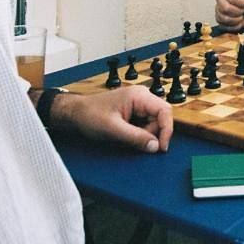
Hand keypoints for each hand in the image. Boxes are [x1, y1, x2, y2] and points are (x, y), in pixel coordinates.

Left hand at [55, 86, 172, 152]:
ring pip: (153, 122)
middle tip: (139, 144)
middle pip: (160, 117)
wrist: (76, 113)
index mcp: (139, 96)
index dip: (167, 130)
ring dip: (145, 134)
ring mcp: (138, 103)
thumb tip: (155, 146)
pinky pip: (144, 123)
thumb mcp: (114, 130)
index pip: (164, 110)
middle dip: (153, 134)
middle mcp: (141, 97)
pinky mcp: (133, 110)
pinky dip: (140, 133)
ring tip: (126, 138)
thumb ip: (136, 138)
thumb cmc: (90, 115)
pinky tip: (127, 135)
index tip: (161, 147)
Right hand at [215, 0, 243, 29]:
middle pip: (225, 8)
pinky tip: (239, 21)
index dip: (240, 1)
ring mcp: (218, 9)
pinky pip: (223, 25)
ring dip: (236, 19)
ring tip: (242, 15)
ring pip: (223, 17)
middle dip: (238, 11)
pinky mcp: (220, 20)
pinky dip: (234, 25)